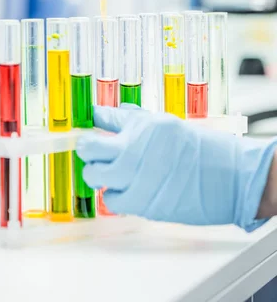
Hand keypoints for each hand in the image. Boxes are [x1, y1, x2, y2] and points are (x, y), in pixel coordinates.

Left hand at [76, 105, 275, 230]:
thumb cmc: (200, 148)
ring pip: (94, 176)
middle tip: (94, 152)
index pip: (101, 117)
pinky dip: (114, 196)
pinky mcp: (141, 203)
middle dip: (88, 150)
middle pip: (88, 148)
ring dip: (97, 175)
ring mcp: (135, 177)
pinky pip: (111, 200)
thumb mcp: (165, 124)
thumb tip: (112, 111)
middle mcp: (133, 149)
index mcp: (140, 124)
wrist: (227, 176)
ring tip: (110, 174)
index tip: (87, 126)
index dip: (91, 122)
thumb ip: (135, 119)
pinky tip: (126, 190)